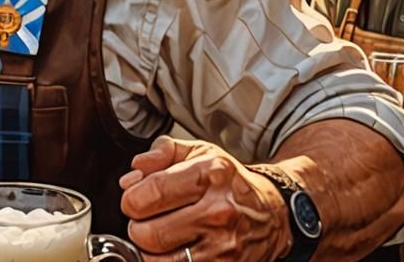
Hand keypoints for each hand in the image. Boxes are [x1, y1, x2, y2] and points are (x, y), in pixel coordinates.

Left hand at [119, 136, 291, 260]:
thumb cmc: (229, 181)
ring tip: (158, 236)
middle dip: (136, 226)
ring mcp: (223, 246)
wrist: (272, 213)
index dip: (131, 198)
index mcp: (210, 174)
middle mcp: (218, 211)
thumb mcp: (199, 152)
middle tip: (143, 220)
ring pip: (159, 259)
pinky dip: (166, 260)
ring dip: (149, 250)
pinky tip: (172, 250)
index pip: (152, 192)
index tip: (133, 199)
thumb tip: (134, 172)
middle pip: (149, 232)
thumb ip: (161, 152)